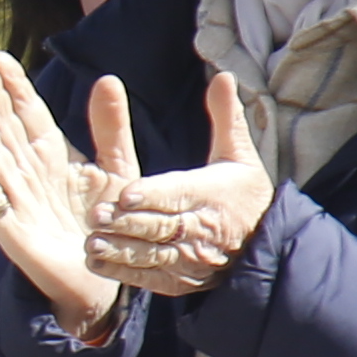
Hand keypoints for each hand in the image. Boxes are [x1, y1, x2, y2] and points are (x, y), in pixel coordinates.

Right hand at [0, 53, 124, 337]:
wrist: (102, 280)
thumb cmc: (108, 224)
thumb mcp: (118, 169)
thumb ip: (111, 128)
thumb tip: (106, 78)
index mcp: (50, 155)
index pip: (27, 113)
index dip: (12, 86)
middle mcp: (27, 173)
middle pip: (4, 128)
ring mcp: (15, 200)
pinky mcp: (10, 230)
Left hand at [89, 76, 275, 298]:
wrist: (266, 248)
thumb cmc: (245, 195)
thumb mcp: (240, 156)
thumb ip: (226, 118)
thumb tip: (221, 75)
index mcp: (211, 195)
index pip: (178, 194)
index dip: (152, 194)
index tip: (125, 192)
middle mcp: (200, 230)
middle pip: (160, 226)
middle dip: (128, 222)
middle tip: (96, 215)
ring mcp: (189, 259)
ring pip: (152, 255)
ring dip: (121, 250)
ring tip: (91, 243)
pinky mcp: (179, 281)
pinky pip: (150, 278)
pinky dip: (124, 273)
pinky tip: (96, 262)